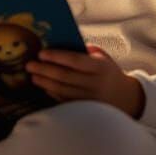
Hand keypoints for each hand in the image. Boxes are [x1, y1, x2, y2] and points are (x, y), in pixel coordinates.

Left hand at [25, 45, 144, 117]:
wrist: (126, 98)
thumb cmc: (108, 72)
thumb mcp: (102, 58)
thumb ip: (85, 51)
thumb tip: (60, 43)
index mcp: (100, 68)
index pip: (75, 61)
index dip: (57, 57)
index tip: (41, 53)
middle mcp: (95, 84)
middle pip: (65, 77)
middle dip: (45, 70)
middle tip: (29, 65)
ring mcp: (90, 100)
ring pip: (62, 91)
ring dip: (45, 83)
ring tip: (33, 76)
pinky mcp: (86, 111)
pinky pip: (65, 101)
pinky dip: (52, 94)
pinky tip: (44, 87)